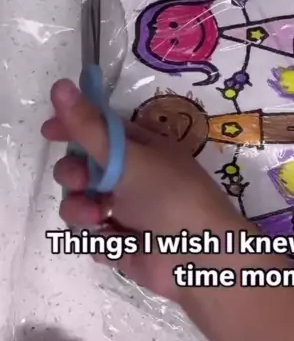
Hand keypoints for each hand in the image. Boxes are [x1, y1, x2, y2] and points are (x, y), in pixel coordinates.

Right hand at [42, 79, 241, 301]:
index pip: (98, 128)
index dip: (71, 128)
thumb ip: (88, 127)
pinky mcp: (121, 243)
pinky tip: (120, 245)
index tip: (48, 131)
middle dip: (73, 175)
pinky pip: (92, 238)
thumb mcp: (128, 157)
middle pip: (81, 167)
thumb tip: (60, 83)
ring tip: (101, 219)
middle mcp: (131, 175)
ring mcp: (125, 210)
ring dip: (82, 211)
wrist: (199, 257)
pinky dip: (101, 241)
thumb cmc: (169, 195)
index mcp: (139, 146)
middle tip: (82, 182)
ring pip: (80, 204)